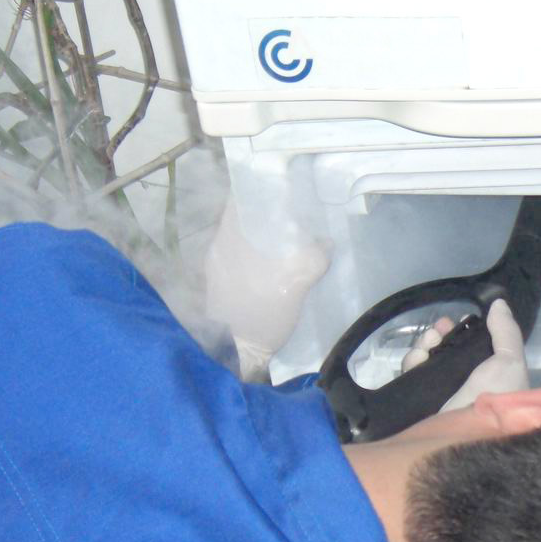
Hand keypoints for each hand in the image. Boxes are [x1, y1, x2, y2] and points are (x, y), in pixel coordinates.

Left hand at [202, 204, 328, 378]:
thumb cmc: (260, 317)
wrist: (234, 356)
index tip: (284, 186)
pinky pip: (241, 256)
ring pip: (242, 237)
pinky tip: (277, 263)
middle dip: (267, 212)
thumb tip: (324, 242)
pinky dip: (258, 254)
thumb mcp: (293, 286)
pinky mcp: (220, 285)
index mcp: (228, 239)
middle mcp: (217, 247)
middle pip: (242, 216)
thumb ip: (311, 259)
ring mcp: (216, 267)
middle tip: (295, 211)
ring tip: (290, 236)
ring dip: (263, 234)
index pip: (240, 197)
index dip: (261, 187)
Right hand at [400, 299, 529, 411]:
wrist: (469, 432)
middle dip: (441, 334)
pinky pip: (410, 375)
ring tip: (429, 342)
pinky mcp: (419, 402)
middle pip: (445, 350)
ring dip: (425, 343)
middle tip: (440, 329)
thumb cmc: (497, 394)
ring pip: (426, 360)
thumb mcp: (510, 361)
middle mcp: (463, 384)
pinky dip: (412, 361)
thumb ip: (506, 331)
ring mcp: (439, 394)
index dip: (463, 331)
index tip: (458, 320)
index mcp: (487, 375)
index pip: (470, 347)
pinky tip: (418, 357)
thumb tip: (498, 302)